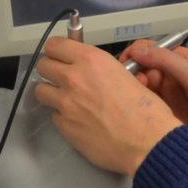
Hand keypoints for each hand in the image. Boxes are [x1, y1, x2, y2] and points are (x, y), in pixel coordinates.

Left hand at [32, 37, 181, 175]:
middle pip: (43, 65)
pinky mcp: (64, 126)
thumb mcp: (124, 74)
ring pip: (40, 91)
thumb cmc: (146, 110)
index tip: (60, 55)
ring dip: (51, 93)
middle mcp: (74, 78)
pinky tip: (78, 120)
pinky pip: (54, 116)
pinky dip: (63, 117)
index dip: (57, 50)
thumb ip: (99, 69)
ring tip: (66, 99)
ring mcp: (66, 103)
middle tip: (62, 77)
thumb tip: (90, 71)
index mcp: (91, 60)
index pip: (55, 45)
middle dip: (51, 70)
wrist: (147, 143)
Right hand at [118, 40, 187, 166]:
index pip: (148, 53)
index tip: (124, 66)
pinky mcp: (171, 125)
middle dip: (131, 79)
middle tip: (129, 88)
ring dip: (134, 98)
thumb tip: (139, 50)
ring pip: (143, 97)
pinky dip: (141, 118)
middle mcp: (173, 82)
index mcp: (180, 63)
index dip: (134, 57)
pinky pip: (150, 119)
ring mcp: (171, 104)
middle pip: (141, 75)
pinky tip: (135, 120)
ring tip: (131, 103)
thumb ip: (167, 62)